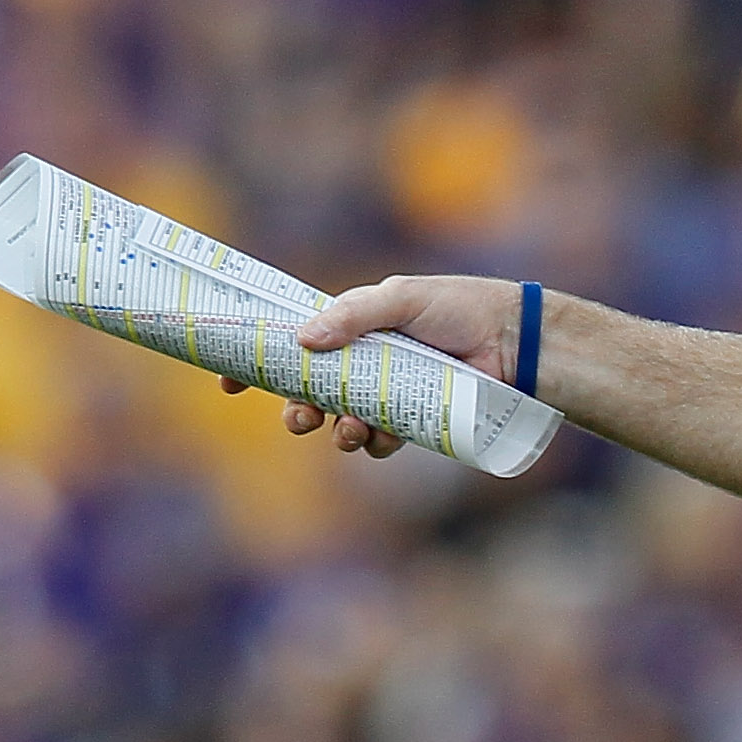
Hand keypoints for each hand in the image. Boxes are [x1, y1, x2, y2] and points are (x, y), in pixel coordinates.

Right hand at [222, 272, 523, 455]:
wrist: (513, 343)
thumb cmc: (458, 308)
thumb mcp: (400, 298)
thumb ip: (354, 315)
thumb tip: (304, 340)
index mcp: (350, 328)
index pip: (293, 346)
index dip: (258, 365)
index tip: (227, 383)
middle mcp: (363, 364)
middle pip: (312, 394)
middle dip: (297, 410)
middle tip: (299, 419)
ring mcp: (387, 395)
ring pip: (343, 423)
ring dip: (336, 432)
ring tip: (347, 430)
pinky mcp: (413, 423)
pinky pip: (382, 442)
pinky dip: (377, 443)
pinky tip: (384, 436)